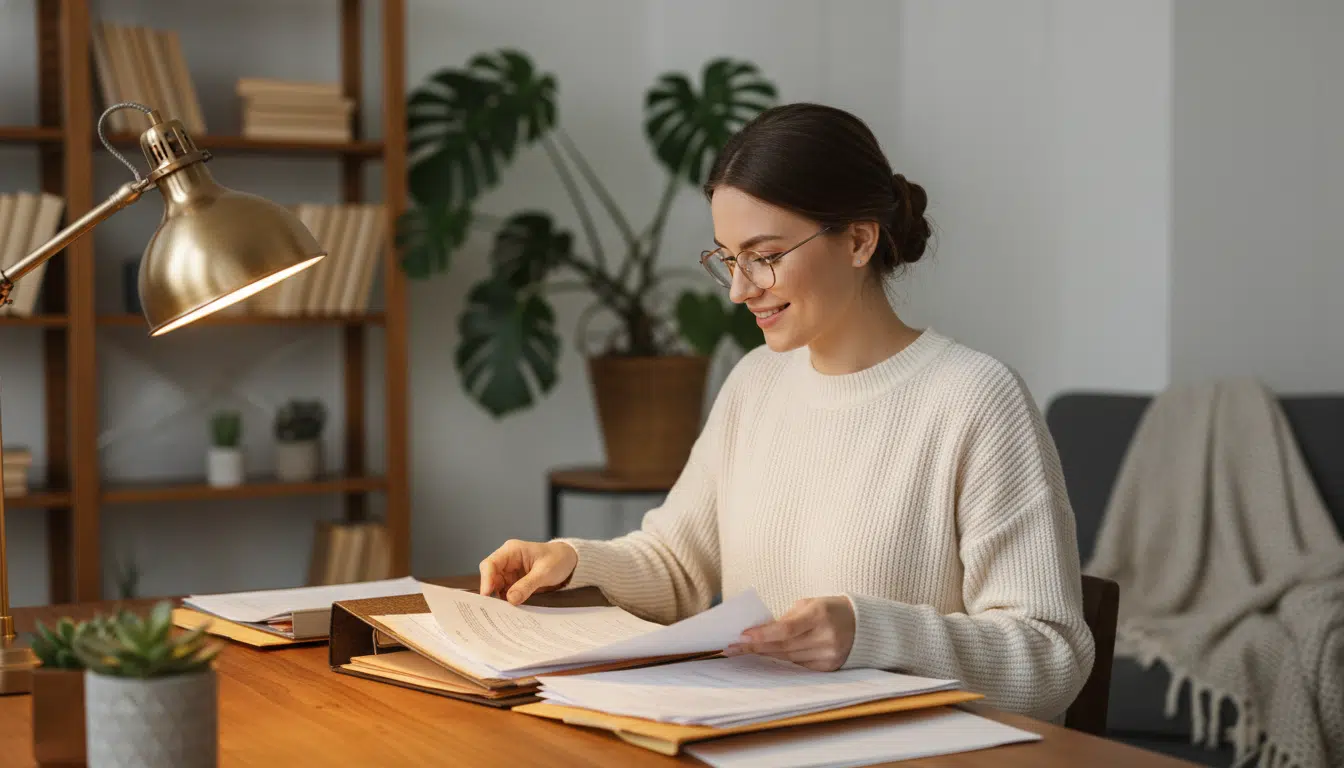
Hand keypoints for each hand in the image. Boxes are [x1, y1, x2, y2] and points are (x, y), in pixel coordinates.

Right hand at [478, 539, 577, 604]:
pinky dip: (506, 602)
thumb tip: (510, 599)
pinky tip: (508, 612)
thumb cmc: (557, 559)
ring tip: (501, 614)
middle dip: (491, 592)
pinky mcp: (514, 583)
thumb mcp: (544, 572)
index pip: (490, 564)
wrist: (568, 561)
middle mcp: (507, 561)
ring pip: (496, 587)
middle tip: (492, 610)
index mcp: (511, 551)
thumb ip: (527, 585)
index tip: (487, 594)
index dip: (486, 579)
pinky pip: (505, 593)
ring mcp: (509, 573)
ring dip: (498, 600)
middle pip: (490, 577)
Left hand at [723, 596, 856, 670]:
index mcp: (819, 615)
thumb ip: (786, 618)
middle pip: (784, 647)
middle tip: (733, 647)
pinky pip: (799, 665)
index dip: (762, 634)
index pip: (786, 629)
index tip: (742, 636)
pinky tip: (769, 655)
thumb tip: (758, 632)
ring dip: (766, 654)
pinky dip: (783, 660)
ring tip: (745, 651)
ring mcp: (829, 655)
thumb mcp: (809, 604)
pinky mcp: (829, 667)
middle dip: (757, 647)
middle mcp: (826, 637)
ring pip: (789, 659)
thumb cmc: (828, 609)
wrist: (862, 623)